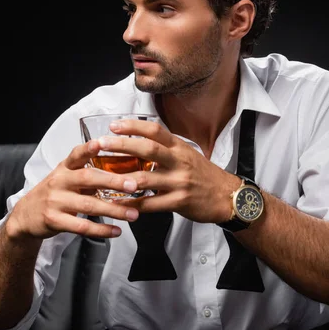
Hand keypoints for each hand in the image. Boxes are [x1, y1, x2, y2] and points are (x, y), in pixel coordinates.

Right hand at [5, 138, 140, 240]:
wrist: (25, 216)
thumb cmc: (55, 194)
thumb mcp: (66, 178)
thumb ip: (89, 173)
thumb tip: (123, 172)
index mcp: (64, 168)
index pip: (76, 155)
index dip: (88, 148)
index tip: (101, 143)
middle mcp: (59, 181)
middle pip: (88, 178)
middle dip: (112, 181)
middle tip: (133, 185)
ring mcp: (55, 201)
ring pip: (89, 205)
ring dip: (114, 210)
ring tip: (133, 214)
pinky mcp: (54, 220)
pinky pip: (81, 226)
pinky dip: (101, 230)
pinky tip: (116, 230)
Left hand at [103, 119, 241, 222]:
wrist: (227, 196)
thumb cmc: (204, 175)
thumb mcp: (187, 155)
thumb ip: (166, 149)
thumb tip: (139, 140)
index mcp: (179, 147)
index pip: (155, 130)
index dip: (134, 126)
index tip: (114, 125)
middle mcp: (179, 161)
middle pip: (148, 149)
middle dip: (122, 146)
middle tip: (101, 144)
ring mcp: (180, 182)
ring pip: (147, 178)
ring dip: (123, 179)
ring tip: (103, 178)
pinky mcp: (179, 201)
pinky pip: (151, 204)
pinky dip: (133, 205)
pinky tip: (120, 204)